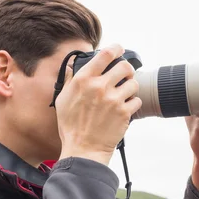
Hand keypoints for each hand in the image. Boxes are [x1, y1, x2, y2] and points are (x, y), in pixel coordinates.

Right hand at [56, 45, 141, 165]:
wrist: (83, 149)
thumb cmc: (71, 127)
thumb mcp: (62, 100)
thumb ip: (69, 80)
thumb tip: (71, 65)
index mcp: (84, 80)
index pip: (105, 55)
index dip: (116, 49)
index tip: (119, 50)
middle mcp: (100, 87)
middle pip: (124, 66)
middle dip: (127, 69)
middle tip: (125, 75)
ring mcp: (113, 100)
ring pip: (133, 83)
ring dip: (131, 87)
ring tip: (125, 93)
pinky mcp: (124, 113)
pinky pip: (136, 100)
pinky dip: (133, 103)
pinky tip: (125, 107)